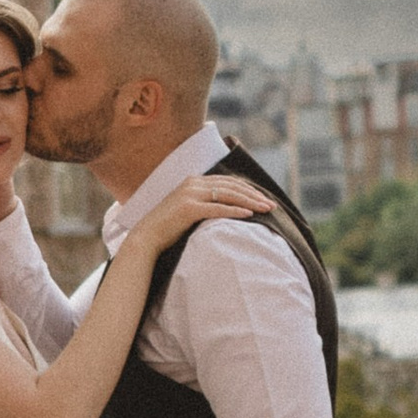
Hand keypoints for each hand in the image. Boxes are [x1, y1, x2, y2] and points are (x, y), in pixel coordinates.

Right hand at [132, 175, 274, 260]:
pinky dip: (235, 210)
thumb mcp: (188, 209)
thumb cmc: (168, 227)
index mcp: (193, 181)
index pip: (228, 182)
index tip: (263, 199)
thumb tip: (227, 206)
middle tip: (271, 205)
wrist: (146, 237)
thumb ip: (204, 202)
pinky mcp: (188, 208)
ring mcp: (190, 194)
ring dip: (249, 202)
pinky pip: (217, 208)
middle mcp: (193, 183)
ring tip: (265, 209)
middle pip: (231, 186)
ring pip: (228, 194)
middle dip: (254, 195)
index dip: (248, 189)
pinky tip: (248, 215)